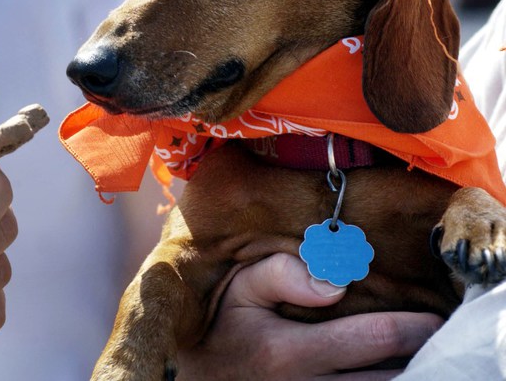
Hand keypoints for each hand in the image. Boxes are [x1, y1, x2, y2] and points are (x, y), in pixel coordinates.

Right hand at [178, 253, 443, 379]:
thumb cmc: (224, 327)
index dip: (414, 327)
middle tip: (442, 338)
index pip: (374, 338)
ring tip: (424, 357)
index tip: (436, 318)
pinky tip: (393, 371)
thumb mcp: (239, 289)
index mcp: (288, 352)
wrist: (202, 377)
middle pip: (392, 379)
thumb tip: (334, 282)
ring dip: (410, 376)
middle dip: (424, 357)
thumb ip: (281, 274)